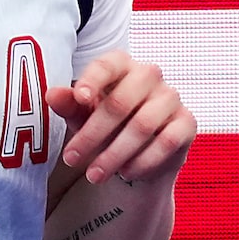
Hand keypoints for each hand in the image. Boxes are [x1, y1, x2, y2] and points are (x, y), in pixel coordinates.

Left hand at [49, 51, 194, 185]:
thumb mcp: (83, 116)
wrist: (139, 154)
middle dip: (93, 135)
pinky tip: (126, 173)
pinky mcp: (187, 122)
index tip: (80, 98)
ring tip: (94, 175)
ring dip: (114, 154)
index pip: (107, 65)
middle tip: (71, 159)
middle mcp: (149, 75)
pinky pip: (167, 142)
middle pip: (120, 102)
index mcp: (121, 65)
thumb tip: (51, 95)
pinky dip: (143, 161)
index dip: (93, 80)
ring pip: (142, 126)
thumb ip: (69, 104)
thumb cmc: (106, 126)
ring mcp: (171, 97)